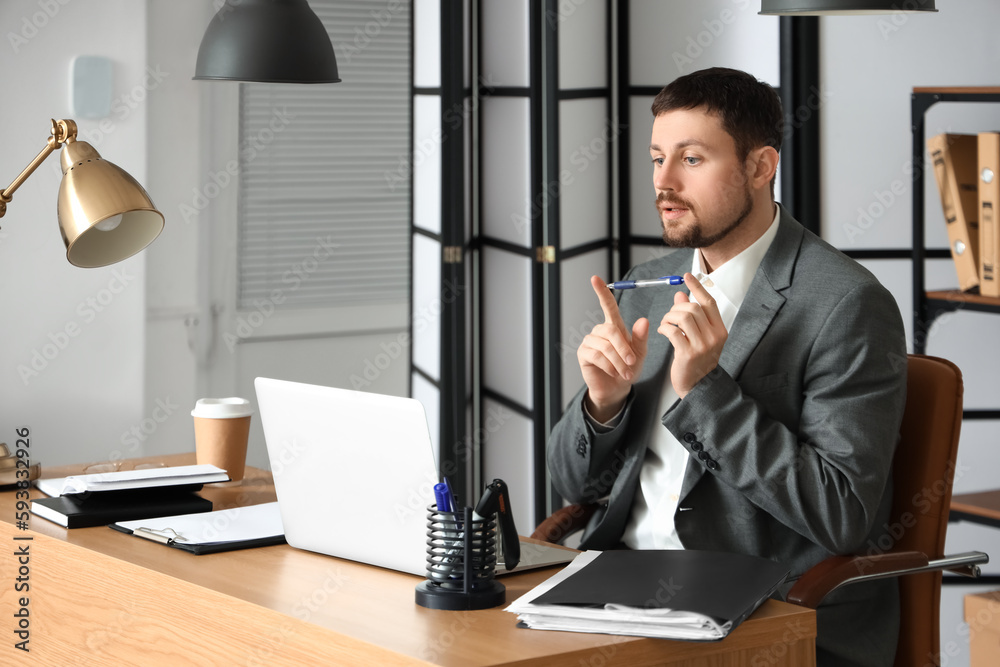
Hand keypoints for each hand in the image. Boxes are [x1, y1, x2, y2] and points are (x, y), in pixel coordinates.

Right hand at [577, 275, 649, 421]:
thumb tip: (643, 320)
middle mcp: (600, 331)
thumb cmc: (628, 368)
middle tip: (632, 362)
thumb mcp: (640, 353)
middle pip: (611, 330)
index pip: (607, 305)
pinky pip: (597, 356)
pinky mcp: (583, 353)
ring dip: (619, 361)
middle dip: (624, 348)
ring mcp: (590, 342)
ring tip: (626, 372)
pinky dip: (609, 366)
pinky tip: (613, 372)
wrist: (617, 388)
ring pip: (606, 346)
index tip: (595, 279)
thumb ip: (641, 337)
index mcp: (614, 326)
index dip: (602, 292)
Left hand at [657, 272, 726, 397]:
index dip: (697, 287)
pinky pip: (673, 332)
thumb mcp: (698, 336)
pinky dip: (664, 328)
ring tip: (665, 323)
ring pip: (683, 317)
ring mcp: (702, 346)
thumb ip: (691, 315)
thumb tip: (681, 294)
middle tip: (670, 315)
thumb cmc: (697, 360)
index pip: (709, 302)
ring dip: (669, 317)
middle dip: (677, 307)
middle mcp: (714, 337)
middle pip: (693, 308)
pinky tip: (662, 331)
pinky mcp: (688, 354)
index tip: (687, 276)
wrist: (698, 386)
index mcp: (720, 330)